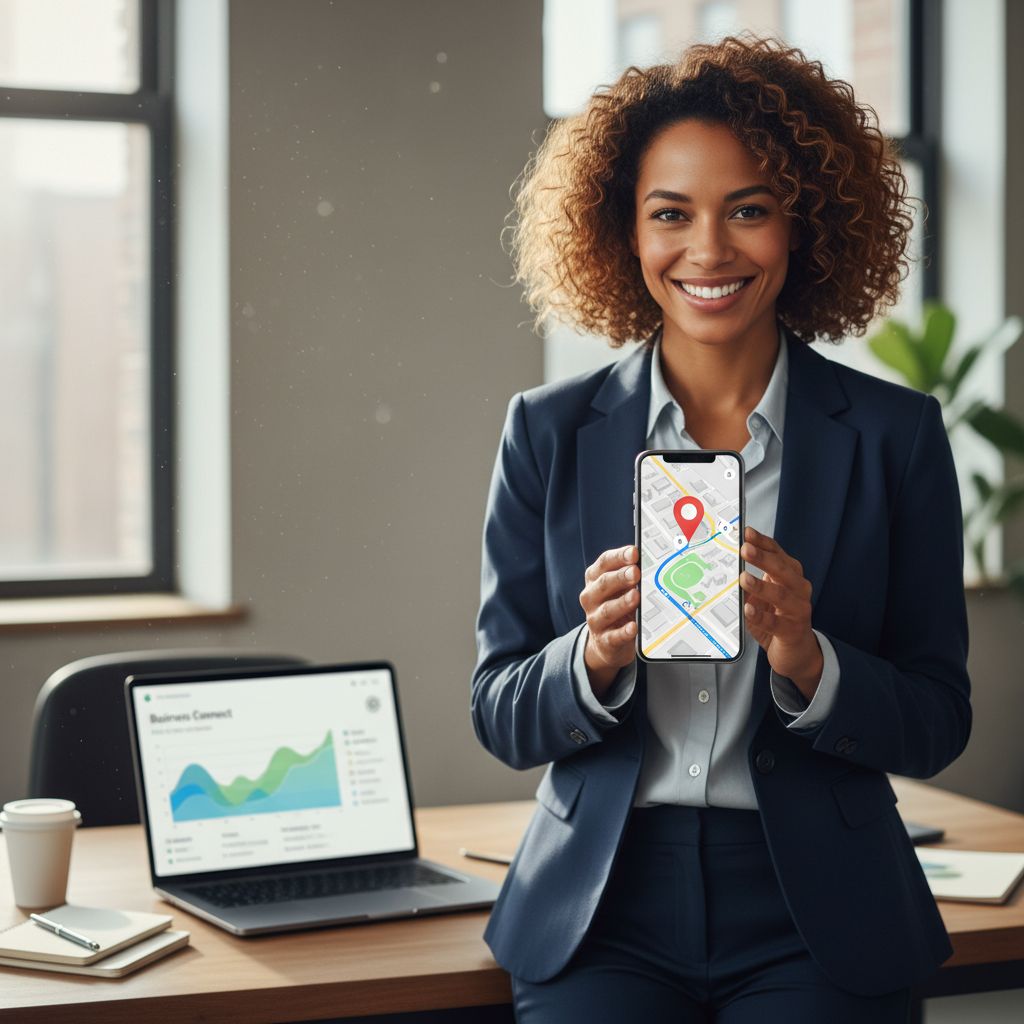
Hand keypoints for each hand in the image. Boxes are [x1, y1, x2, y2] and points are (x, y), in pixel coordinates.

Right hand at [579, 545, 638, 698]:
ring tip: (636, 596)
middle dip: (620, 577)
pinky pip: (613, 636)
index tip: (634, 552)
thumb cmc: (618, 606)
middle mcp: (591, 597)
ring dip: (622, 602)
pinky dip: (623, 632)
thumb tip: (651, 561)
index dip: (618, 557)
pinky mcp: (604, 640)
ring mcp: (595, 620)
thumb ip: (630, 575)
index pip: (604, 563)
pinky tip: (634, 627)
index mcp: (595, 579)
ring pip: (607, 610)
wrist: (607, 642)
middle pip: (604, 584)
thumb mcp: (620, 589)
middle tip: (636, 572)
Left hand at [739, 526, 822, 698]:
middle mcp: (798, 588)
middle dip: (762, 558)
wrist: (796, 651)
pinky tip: (748, 610)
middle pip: (782, 569)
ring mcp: (799, 609)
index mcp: (789, 575)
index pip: (777, 553)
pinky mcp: (793, 631)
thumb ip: (748, 582)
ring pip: (781, 594)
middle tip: (744, 549)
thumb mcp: (760, 596)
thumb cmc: (774, 617)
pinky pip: (776, 623)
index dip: (762, 542)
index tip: (746, 532)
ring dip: (761, 586)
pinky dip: (762, 616)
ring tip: (743, 578)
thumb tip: (724, 568)